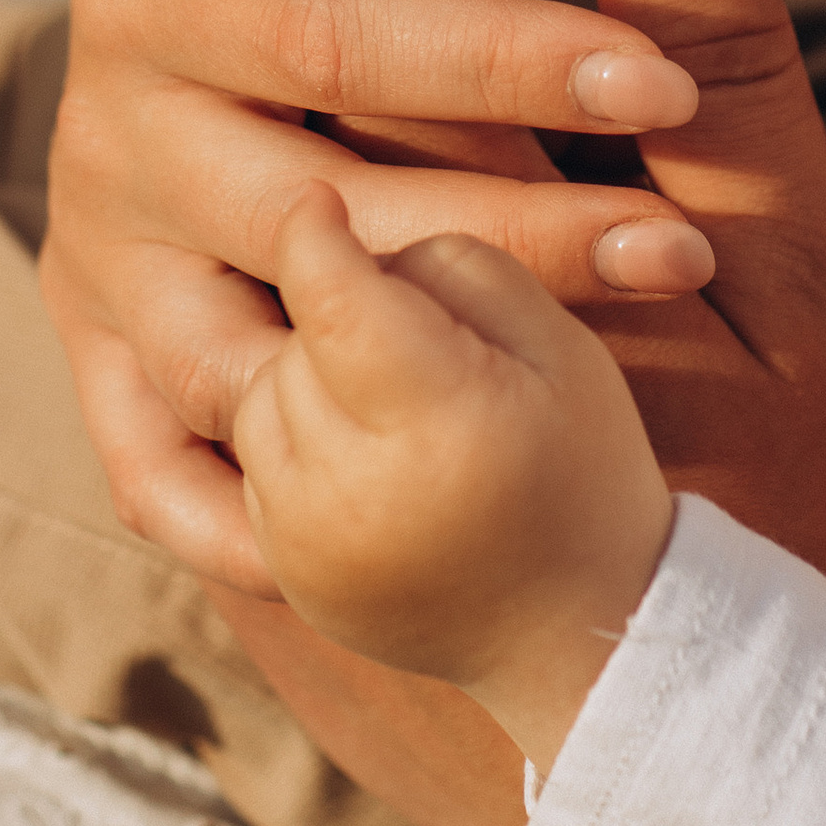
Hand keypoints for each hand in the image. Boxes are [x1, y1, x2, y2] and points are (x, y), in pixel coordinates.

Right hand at [42, 0, 722, 592]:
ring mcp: (102, 258)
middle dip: (521, 234)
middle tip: (698, 252)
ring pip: (266, 355)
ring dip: (434, 383)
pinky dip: (274, 518)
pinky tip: (418, 535)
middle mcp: (109, 126)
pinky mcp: (104, 362)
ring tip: (609, 392)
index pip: (338, 24)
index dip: (507, 50)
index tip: (666, 76)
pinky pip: (167, 473)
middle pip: (323, 208)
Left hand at [233, 184, 673, 765]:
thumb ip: (458, 267)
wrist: (579, 634)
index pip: (336, 299)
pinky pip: (243, 457)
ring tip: (379, 380)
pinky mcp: (283, 572)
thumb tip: (360, 241)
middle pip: (289, 342)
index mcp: (439, 424)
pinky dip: (285, 427)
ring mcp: (307, 543)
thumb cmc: (582, 463)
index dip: (315, 233)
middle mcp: (354, 492)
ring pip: (251, 394)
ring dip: (297, 365)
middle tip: (399, 322)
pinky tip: (351, 433)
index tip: (318, 191)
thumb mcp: (559, 346)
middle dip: (329, 312)